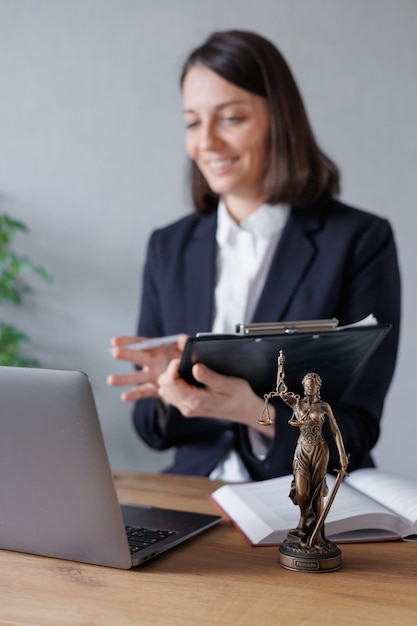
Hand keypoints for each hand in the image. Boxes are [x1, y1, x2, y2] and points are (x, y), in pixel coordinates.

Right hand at [106, 334, 187, 401]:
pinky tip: (124, 397)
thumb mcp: (187, 350)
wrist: (192, 378)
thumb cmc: (187, 359)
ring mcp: (151, 376)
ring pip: (136, 377)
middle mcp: (152, 362)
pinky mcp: (155, 389)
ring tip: (110, 380)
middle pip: (137, 357)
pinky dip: (134, 394)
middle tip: (114, 353)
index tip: (114, 341)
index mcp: (158, 349)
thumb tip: (184, 339)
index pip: (141, 343)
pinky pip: (143, 391)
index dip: (128, 341)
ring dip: (123, 378)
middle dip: (126, 354)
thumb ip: (185, 344)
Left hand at [157, 360, 274, 436]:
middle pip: (165, 386)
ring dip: (170, 378)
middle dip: (170, 371)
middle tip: (183, 363)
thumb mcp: (227, 383)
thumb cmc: (239, 397)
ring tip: (183, 370)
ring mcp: (187, 408)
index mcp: (196, 400)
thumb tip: (195, 368)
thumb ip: (209, 376)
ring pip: (165, 391)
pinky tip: (185, 378)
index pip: (171, 383)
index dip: (172, 367)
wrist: (244, 410)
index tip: (182, 359)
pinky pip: (172, 395)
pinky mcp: (188, 407)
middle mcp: (188, 407)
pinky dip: (174, 384)